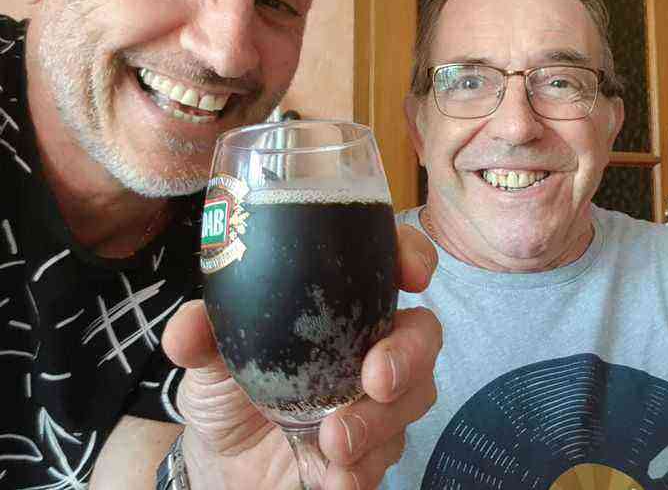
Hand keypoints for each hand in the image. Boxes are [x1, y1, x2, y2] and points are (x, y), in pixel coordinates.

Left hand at [161, 224, 441, 489]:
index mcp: (344, 305)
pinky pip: (388, 456)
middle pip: (423, 334)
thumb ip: (202, 336)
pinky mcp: (373, 450)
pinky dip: (365, 468)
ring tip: (333, 442)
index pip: (390, 264)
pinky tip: (336, 477)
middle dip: (409, 354)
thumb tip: (187, 330)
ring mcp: (379, 399)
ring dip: (379, 421)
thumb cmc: (229, 391)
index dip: (413, 257)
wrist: (221, 465)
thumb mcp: (209, 359)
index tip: (411, 274)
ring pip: (413, 398)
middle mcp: (373, 344)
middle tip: (375, 379)